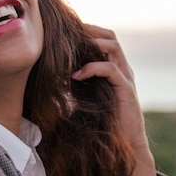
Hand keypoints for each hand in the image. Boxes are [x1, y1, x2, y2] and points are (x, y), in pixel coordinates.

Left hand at [71, 25, 159, 175]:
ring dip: (91, 44)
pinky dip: (92, 68)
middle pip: (110, 36)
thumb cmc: (104, 123)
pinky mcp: (126, 89)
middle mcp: (122, 69)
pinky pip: (111, 69)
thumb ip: (75, 84)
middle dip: (89, 30)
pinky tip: (76, 76)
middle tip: (68, 33)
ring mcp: (126, 77)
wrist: (126, 145)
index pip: (104, 38)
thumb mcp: (86, 97)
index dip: (87, 31)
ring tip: (71, 50)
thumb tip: (49, 77)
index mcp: (114, 68)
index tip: (66, 33)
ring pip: (113, 46)